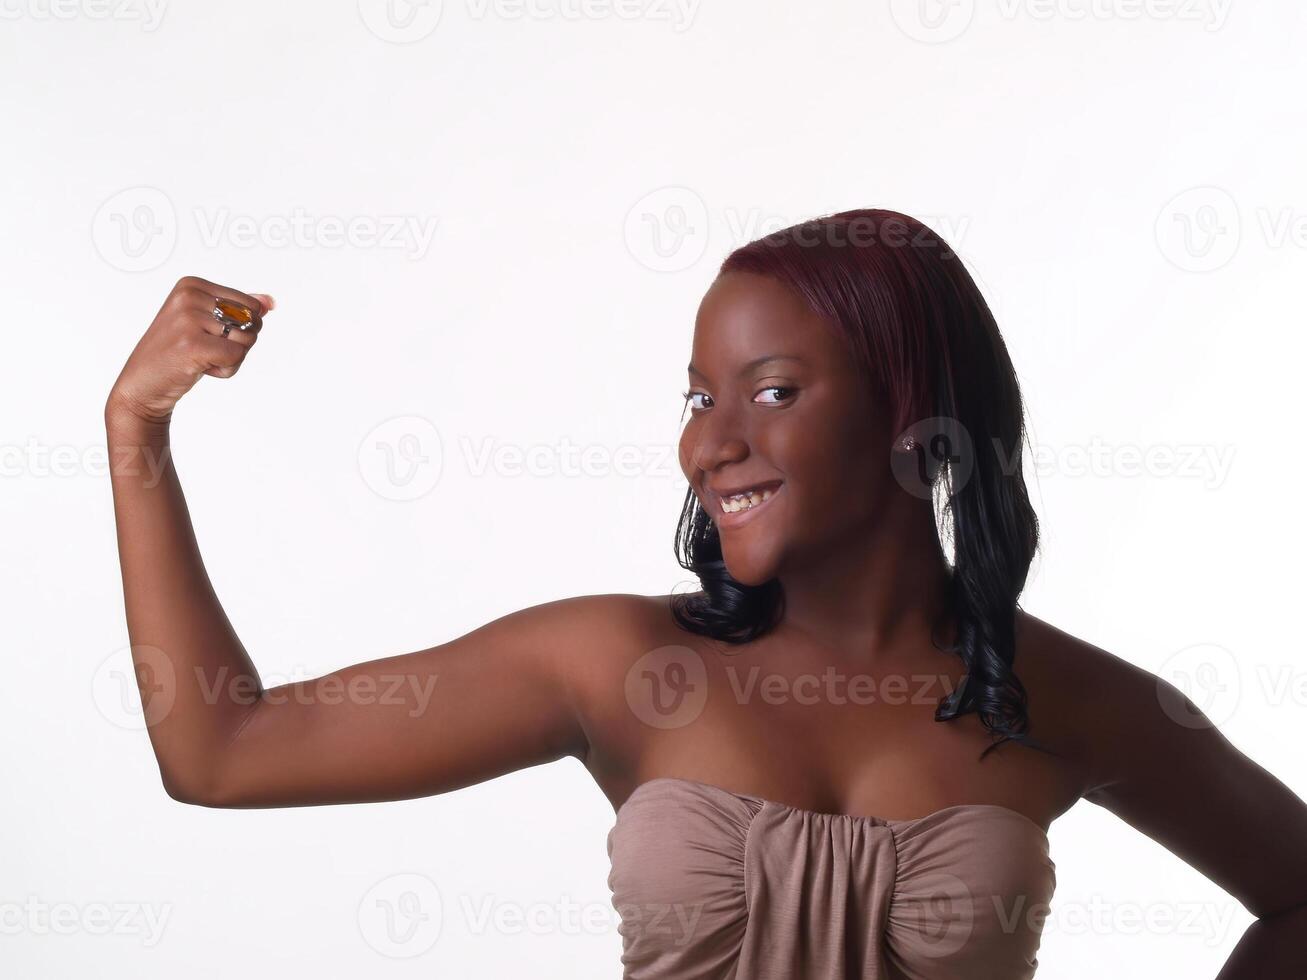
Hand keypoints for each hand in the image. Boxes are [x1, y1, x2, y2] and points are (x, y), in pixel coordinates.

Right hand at [105, 276, 274, 425]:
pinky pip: (236, 357)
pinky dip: (226, 370)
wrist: (142, 384)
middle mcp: (188, 296)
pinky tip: (200, 369)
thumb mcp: (206, 324)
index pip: (251, 305)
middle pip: (252, 321)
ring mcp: (189, 319)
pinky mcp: (193, 344)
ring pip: (247, 340)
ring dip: (231, 359)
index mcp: (191, 285)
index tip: (207, 335)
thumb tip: (270, 302)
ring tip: (200, 359)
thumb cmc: (177, 353)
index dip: (240, 328)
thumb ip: (238, 309)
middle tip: (205, 350)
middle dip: (238, 343)